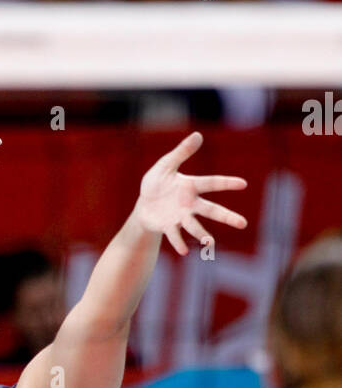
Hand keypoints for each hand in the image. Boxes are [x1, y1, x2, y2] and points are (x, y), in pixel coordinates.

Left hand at [134, 132, 246, 255]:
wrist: (144, 204)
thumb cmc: (157, 182)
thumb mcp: (165, 165)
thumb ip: (181, 152)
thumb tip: (198, 135)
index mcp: (191, 186)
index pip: (212, 183)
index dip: (227, 183)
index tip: (243, 184)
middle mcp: (190, 204)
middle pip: (211, 210)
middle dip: (227, 217)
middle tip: (243, 224)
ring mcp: (180, 217)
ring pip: (195, 226)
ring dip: (202, 235)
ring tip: (210, 243)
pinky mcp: (168, 227)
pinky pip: (175, 235)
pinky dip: (178, 242)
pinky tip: (183, 252)